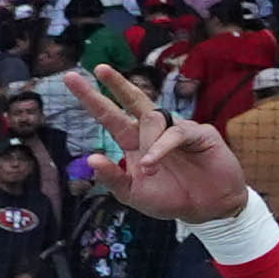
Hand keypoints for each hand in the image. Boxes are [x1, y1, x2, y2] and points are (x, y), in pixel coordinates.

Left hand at [71, 64, 252, 226]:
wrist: (207, 209)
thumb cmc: (169, 198)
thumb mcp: (132, 193)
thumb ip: (111, 178)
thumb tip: (90, 158)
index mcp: (133, 142)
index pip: (110, 115)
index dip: (93, 98)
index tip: (71, 79)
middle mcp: (153, 131)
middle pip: (133, 100)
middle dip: (116, 84)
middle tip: (99, 68)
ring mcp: (176, 129)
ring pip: (152, 119)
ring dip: (146, 143)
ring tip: (150, 170)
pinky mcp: (199, 133)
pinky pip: (175, 133)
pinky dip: (161, 148)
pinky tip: (153, 164)